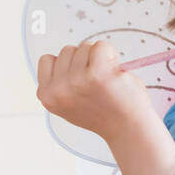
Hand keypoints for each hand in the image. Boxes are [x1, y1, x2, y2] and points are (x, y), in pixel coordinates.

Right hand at [36, 39, 153, 139]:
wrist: (127, 129)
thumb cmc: (104, 113)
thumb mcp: (69, 103)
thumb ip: (61, 83)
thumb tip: (64, 56)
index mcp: (47, 96)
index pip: (47, 60)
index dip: (66, 65)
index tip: (80, 81)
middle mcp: (58, 89)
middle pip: (66, 50)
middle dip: (83, 61)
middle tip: (97, 83)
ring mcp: (76, 81)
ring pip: (83, 46)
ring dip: (97, 58)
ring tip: (106, 80)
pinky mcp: (97, 73)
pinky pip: (101, 46)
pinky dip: (110, 54)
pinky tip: (114, 72)